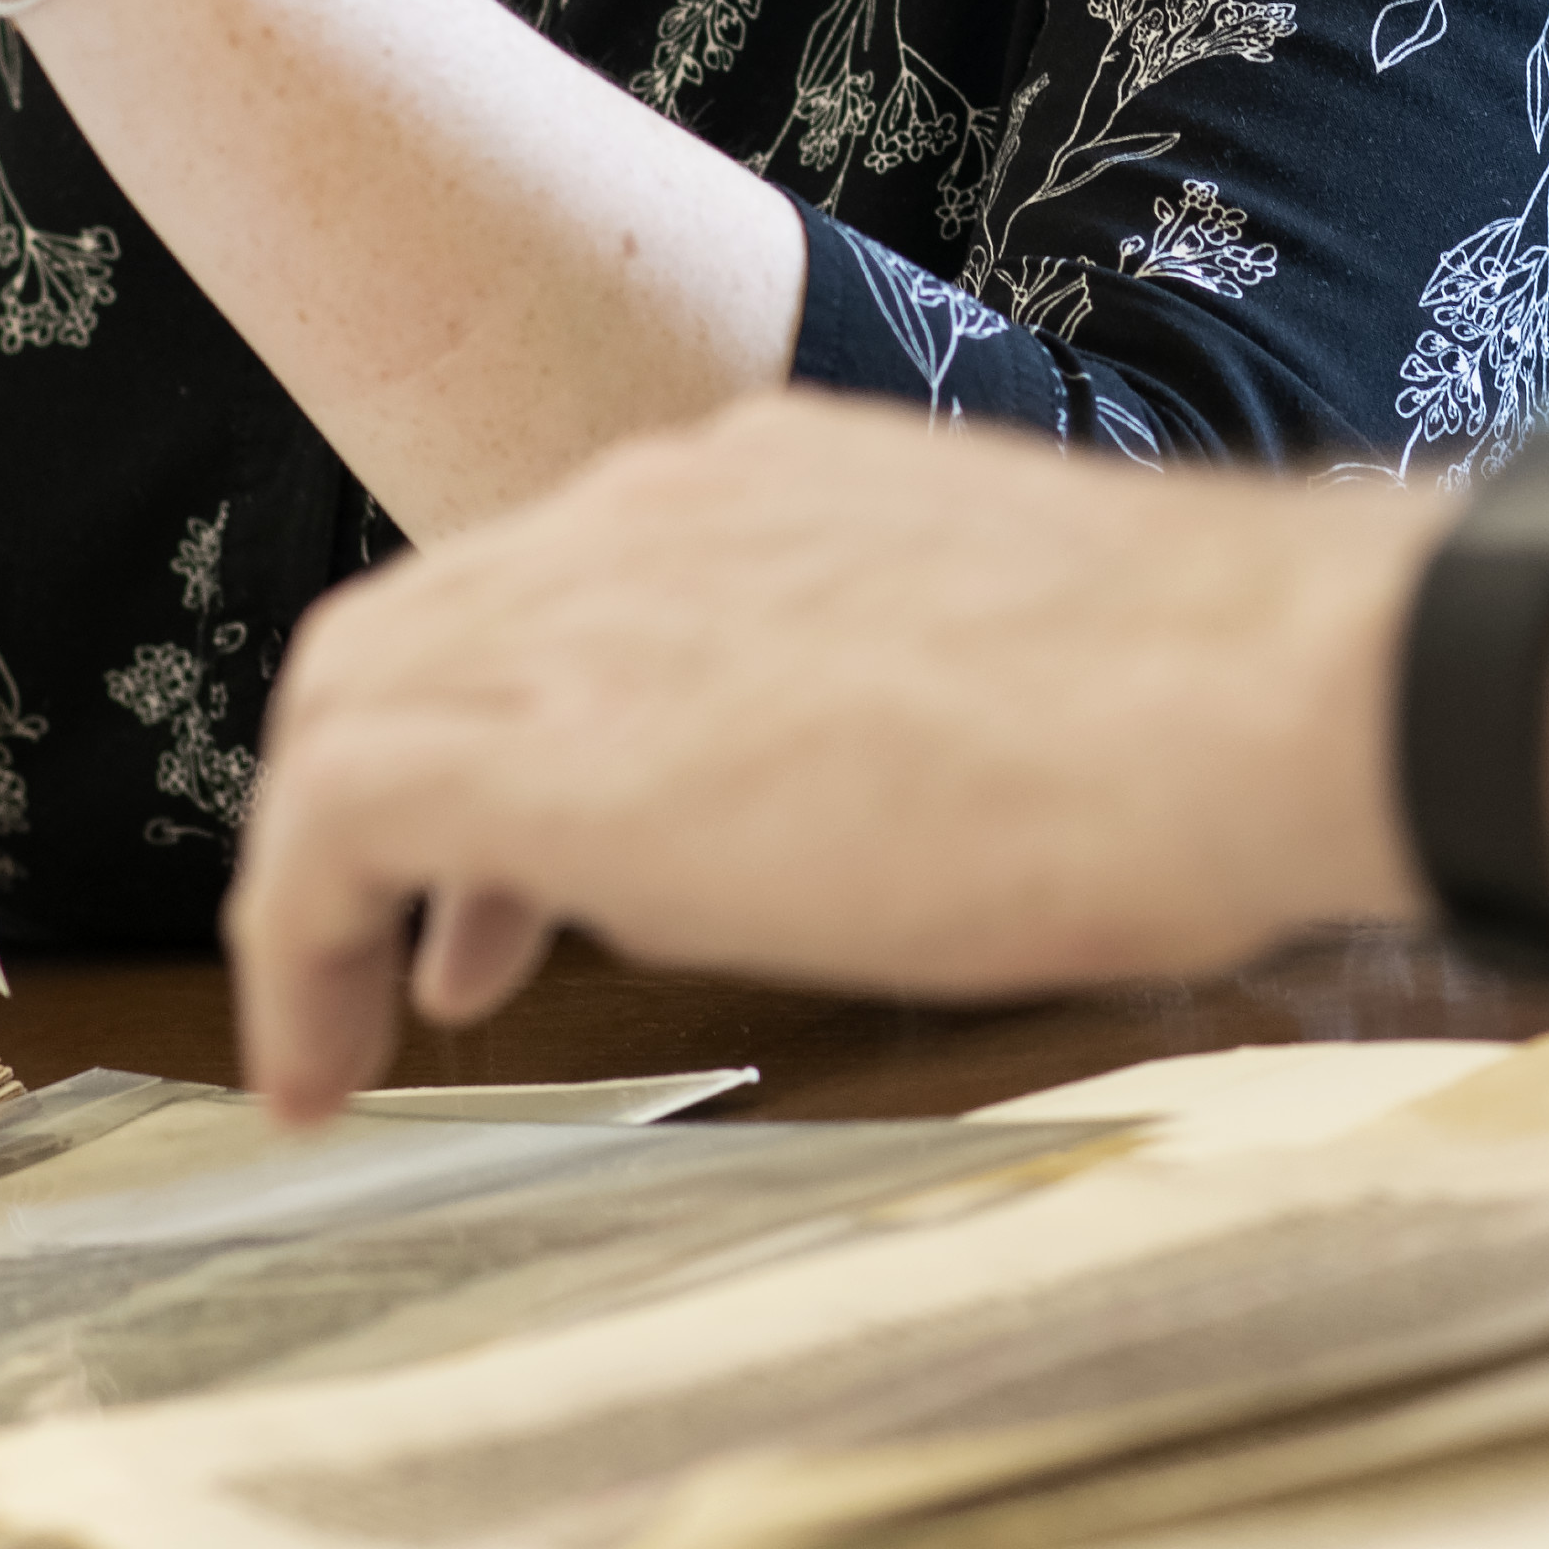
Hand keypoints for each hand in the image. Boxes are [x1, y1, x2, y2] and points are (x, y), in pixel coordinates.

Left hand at [227, 396, 1446, 1112]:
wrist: (1252, 689)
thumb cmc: (1205, 709)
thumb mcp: (1003, 660)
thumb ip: (875, 690)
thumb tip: (843, 797)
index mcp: (766, 480)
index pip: (556, 579)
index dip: (505, 720)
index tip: (518, 872)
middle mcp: (650, 509)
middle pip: (411, 629)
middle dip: (377, 796)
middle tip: (413, 958)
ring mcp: (591, 605)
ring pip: (345, 702)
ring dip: (321, 873)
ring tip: (336, 1032)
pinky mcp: (551, 744)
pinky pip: (334, 817)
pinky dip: (295, 937)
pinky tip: (325, 1068)